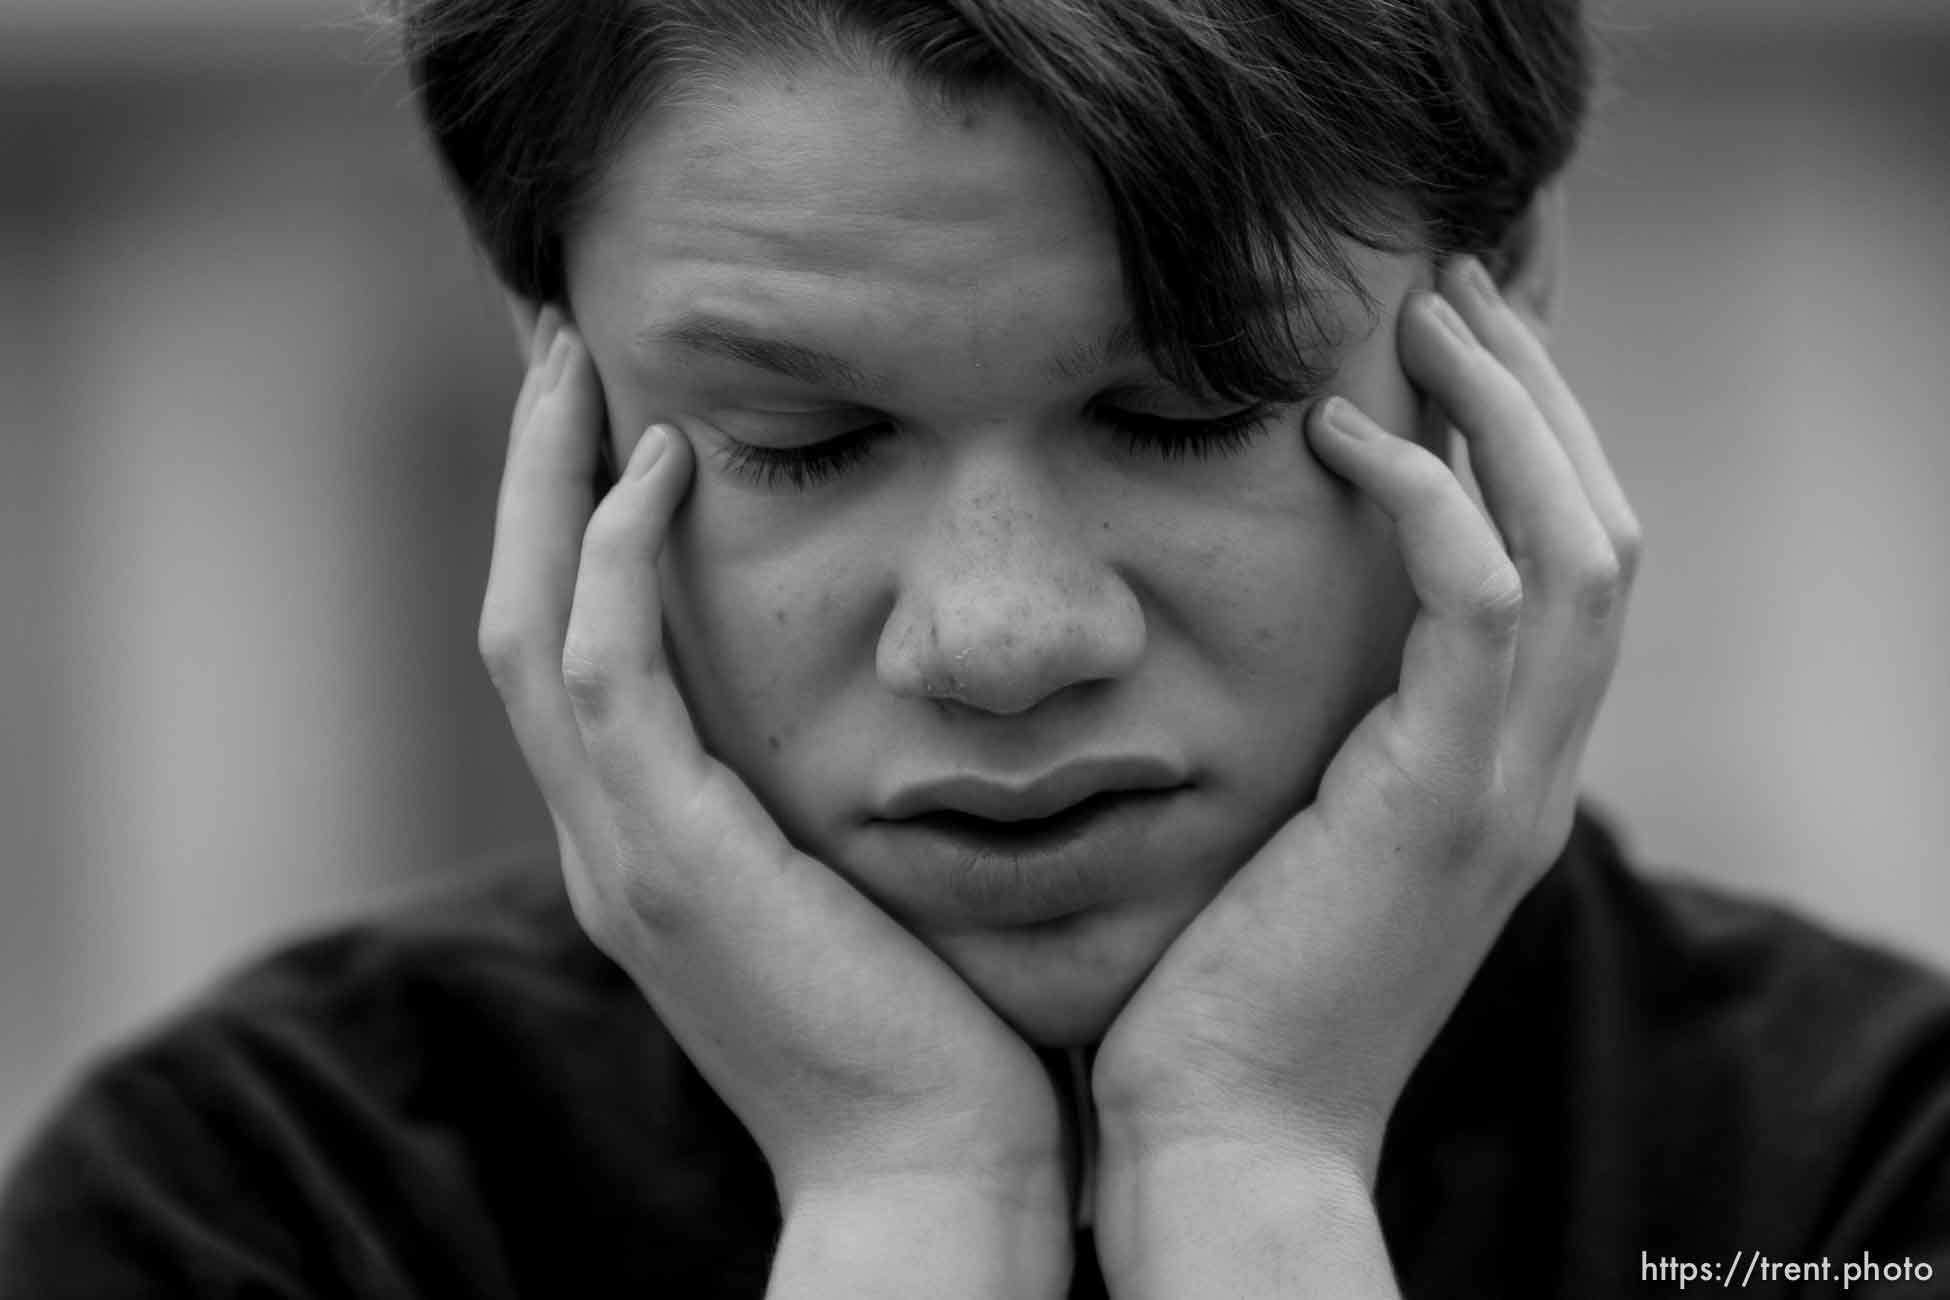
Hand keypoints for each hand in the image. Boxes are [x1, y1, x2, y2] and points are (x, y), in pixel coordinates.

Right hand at [477, 311, 1069, 1252]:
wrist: (932, 1177)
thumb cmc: (935, 1037)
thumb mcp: (862, 894)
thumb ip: (833, 804)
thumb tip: (901, 713)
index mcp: (653, 845)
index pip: (576, 653)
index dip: (572, 529)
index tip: (612, 417)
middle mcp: (609, 840)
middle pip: (522, 614)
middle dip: (532, 479)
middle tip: (555, 346)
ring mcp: (621, 852)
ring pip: (531, 624)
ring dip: (545, 484)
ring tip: (574, 356)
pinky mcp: (668, 859)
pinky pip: (606, 675)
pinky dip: (616, 561)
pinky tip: (660, 460)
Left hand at [1089, 255, 1639, 1199]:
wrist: (1224, 1139)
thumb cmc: (1217, 993)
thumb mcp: (1291, 841)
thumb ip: (1319, 742)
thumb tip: (1268, 643)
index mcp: (1496, 776)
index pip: (1569, 573)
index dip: (1534, 449)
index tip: (1459, 353)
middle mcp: (1529, 774)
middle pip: (1604, 531)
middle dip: (1543, 401)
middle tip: (1462, 293)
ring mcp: (1502, 790)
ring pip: (1579, 546)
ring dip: (1510, 416)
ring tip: (1426, 319)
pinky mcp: (1439, 802)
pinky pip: (1479, 605)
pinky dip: (1430, 500)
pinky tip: (1339, 436)